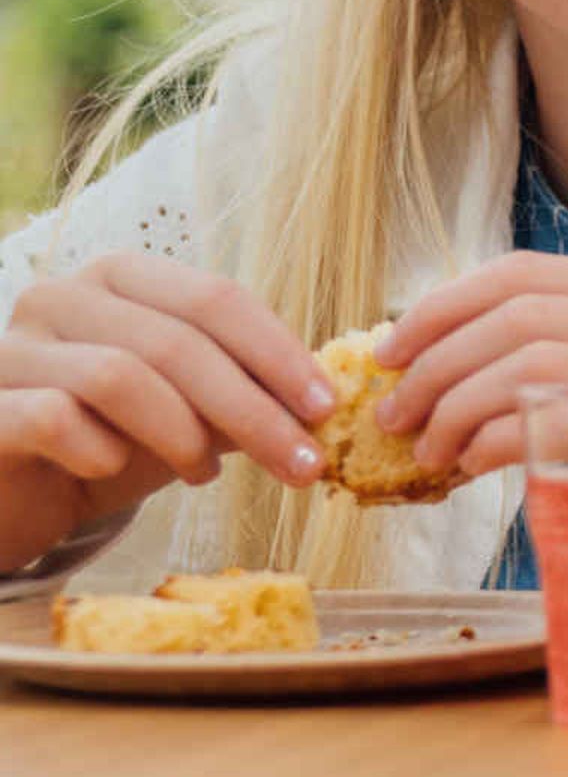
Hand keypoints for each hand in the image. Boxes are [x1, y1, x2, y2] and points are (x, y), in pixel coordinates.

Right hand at [0, 255, 336, 565]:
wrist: (12, 497)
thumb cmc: (102, 444)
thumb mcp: (184, 417)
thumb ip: (242, 398)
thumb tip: (322, 405)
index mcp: (119, 279)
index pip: (215, 298)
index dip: (279, 353)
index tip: (326, 407)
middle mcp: (60, 298)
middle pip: (178, 341)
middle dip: (252, 409)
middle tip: (300, 463)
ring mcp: (10, 349)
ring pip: (119, 376)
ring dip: (182, 434)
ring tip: (202, 474)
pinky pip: (54, 417)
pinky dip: (101, 451)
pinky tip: (113, 471)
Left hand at [377, 254, 567, 477]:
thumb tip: (433, 349)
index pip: (529, 274)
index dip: (443, 305)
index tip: (391, 349)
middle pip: (520, 318)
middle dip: (434, 364)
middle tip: (395, 413)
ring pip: (532, 366)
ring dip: (456, 409)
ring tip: (429, 450)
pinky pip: (559, 424)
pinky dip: (497, 442)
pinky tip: (474, 466)